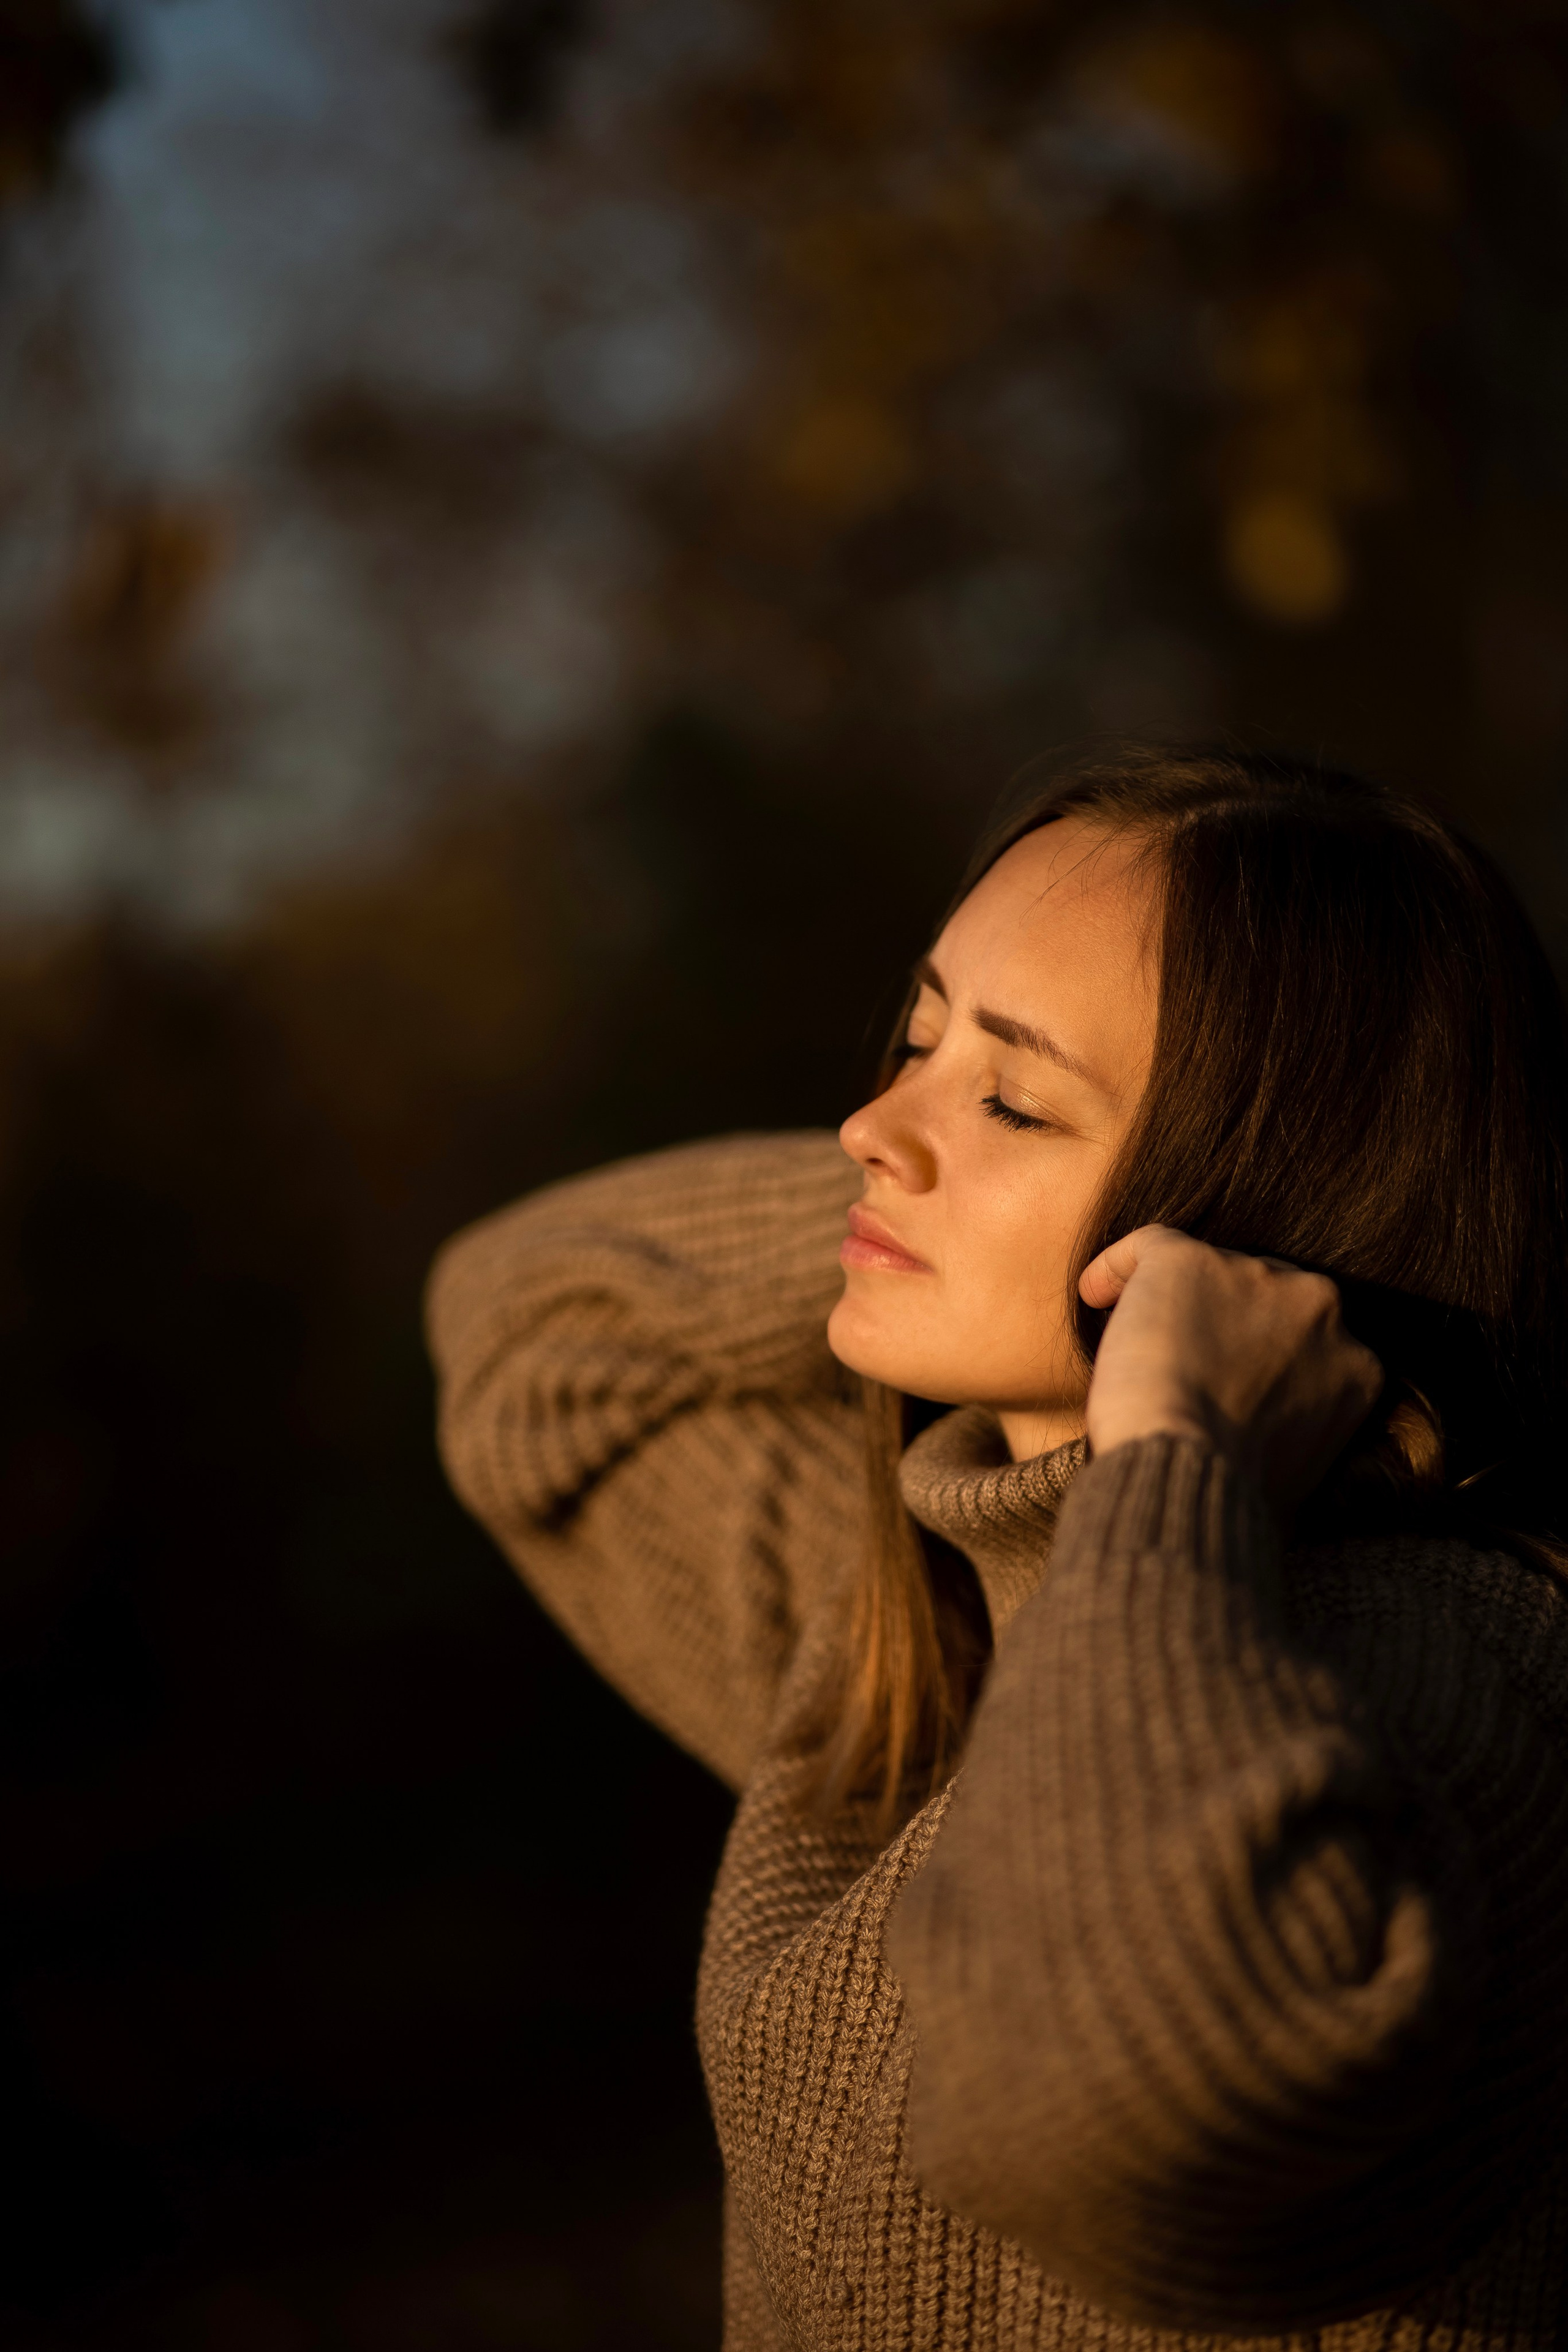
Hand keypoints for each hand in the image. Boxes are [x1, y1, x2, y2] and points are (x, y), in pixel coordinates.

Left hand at [1078, 1226, 1383, 1513]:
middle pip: (1266, 1297)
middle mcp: (1320, 1307)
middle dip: (1228, 1324)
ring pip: (1210, 1273)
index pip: (1306, 1341)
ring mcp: (1256, 1276)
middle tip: (1181, 1361)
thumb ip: (1302, 1431)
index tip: (1223, 1380)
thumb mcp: (1303, 1470)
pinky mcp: (1191, 1261)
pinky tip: (1094, 1293)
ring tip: (1136, 1343)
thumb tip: (1270, 1442)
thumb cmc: (1235, 1492)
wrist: (1190, 1466)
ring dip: (1175, 1304)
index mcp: (1358, 1364)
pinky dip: (1117, 1268)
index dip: (1260, 1358)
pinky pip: (1149, 1247)